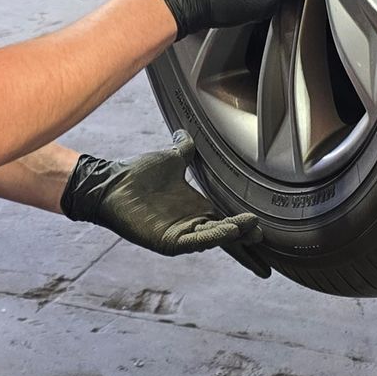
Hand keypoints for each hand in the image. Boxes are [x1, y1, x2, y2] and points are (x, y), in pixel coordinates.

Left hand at [61, 133, 266, 269]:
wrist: (111, 182)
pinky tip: (227, 231)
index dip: (245, 227)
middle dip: (246, 239)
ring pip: (214, 238)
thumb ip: (183, 149)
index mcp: (195, 208)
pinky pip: (194, 242)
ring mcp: (179, 234)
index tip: (265, 229)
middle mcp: (191, 223)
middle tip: (266, 240)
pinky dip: (211, 237)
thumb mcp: (170, 159)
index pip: (227, 221)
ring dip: (233, 235)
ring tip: (252, 230)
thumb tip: (186, 133)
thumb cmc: (137, 175)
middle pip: (226, 237)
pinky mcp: (166, 241)